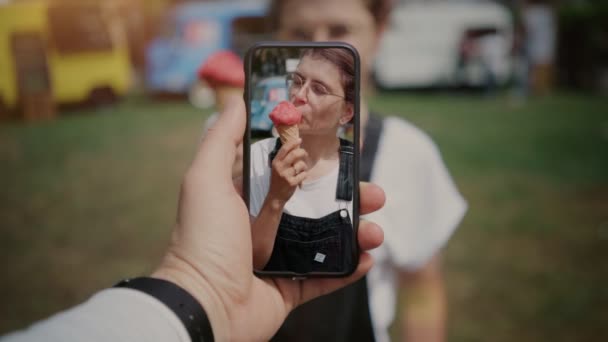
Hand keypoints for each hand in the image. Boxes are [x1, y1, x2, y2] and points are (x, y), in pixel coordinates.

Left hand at [152, 97, 384, 340]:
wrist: (203, 304)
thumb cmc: (202, 239)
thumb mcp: (205, 180)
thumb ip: (221, 140)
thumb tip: (237, 102)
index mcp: (247, 201)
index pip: (290, 175)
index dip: (318, 165)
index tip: (345, 155)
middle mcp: (264, 228)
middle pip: (317, 207)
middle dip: (349, 199)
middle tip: (375, 192)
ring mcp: (278, 260)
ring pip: (326, 241)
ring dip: (356, 233)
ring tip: (376, 230)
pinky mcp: (288, 289)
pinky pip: (325, 278)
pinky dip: (348, 269)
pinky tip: (367, 257)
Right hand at [268, 139, 307, 202]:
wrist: (276, 196)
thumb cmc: (278, 180)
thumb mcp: (277, 168)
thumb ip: (284, 159)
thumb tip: (295, 147)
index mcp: (276, 162)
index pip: (285, 148)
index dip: (293, 142)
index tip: (299, 139)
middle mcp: (280, 167)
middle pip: (294, 154)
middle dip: (302, 152)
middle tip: (305, 154)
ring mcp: (286, 175)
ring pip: (301, 165)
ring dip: (304, 166)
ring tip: (301, 170)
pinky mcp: (292, 183)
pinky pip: (303, 174)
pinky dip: (304, 175)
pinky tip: (300, 178)